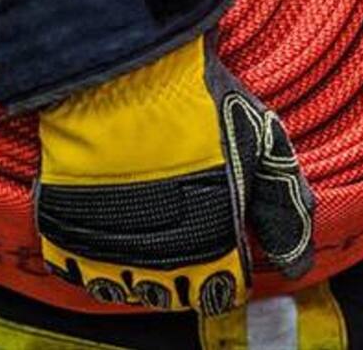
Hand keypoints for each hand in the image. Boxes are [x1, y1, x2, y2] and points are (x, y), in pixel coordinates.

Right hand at [35, 34, 313, 314]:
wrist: (129, 69)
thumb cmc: (201, 101)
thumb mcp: (264, 144)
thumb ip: (285, 209)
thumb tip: (297, 266)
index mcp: (214, 244)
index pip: (223, 291)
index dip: (227, 270)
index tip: (224, 247)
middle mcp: (160, 259)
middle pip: (175, 293)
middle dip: (186, 268)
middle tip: (186, 225)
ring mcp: (108, 247)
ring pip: (125, 286)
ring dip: (139, 266)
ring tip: (148, 223)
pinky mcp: (65, 228)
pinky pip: (77, 268)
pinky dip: (92, 257)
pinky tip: (110, 224)